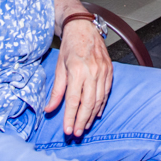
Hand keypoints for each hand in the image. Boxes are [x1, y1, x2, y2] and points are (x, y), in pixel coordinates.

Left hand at [45, 18, 112, 136]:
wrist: (83, 27)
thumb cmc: (70, 46)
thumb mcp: (59, 67)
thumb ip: (56, 90)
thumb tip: (50, 109)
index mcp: (77, 70)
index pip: (74, 100)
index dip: (70, 117)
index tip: (67, 130)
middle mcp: (92, 71)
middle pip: (88, 103)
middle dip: (82, 121)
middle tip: (76, 133)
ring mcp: (103, 71)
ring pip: (99, 99)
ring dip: (92, 115)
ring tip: (85, 126)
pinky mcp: (110, 70)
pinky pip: (106, 92)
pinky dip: (101, 104)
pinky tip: (96, 113)